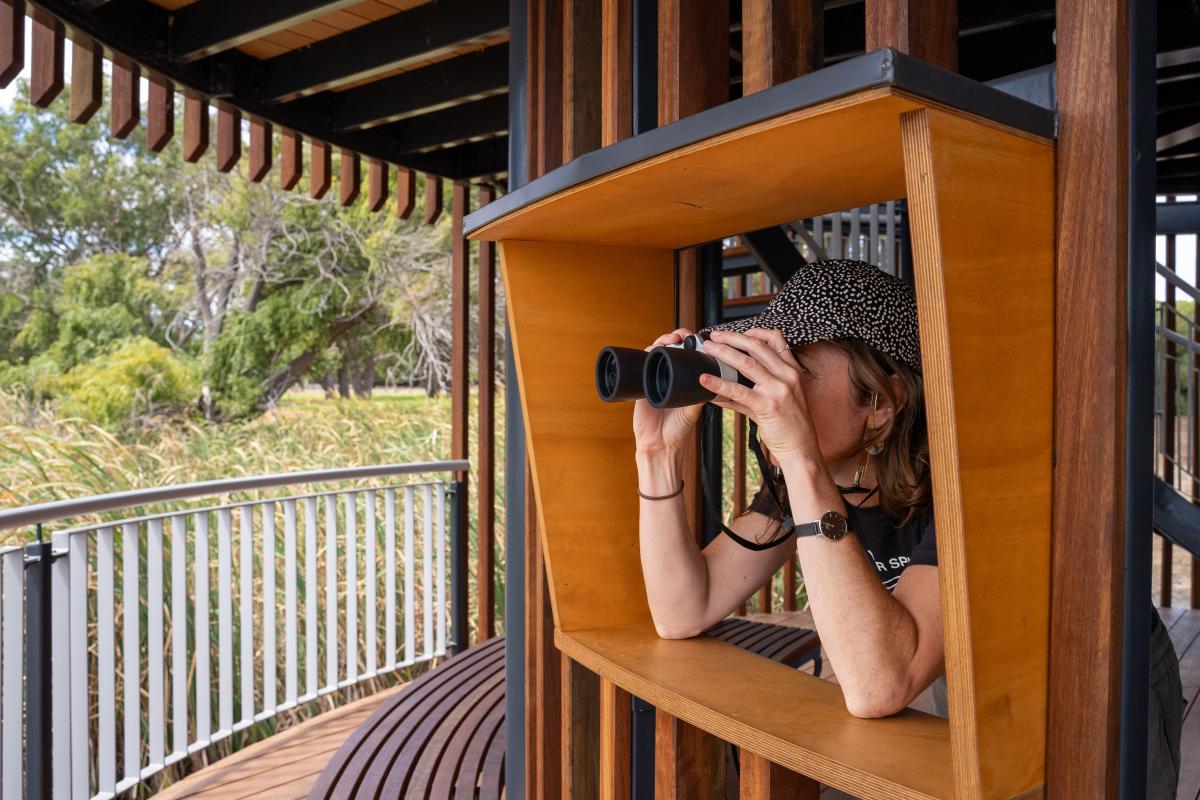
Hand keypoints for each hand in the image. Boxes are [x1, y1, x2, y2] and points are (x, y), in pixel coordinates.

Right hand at [632, 328, 704, 454]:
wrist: (659, 445)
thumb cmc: (678, 431)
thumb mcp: (693, 411)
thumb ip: (699, 396)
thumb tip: (709, 379)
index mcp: (686, 381)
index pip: (688, 355)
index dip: (690, 343)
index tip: (693, 337)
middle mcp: (671, 377)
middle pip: (672, 349)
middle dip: (676, 337)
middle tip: (680, 335)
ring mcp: (656, 379)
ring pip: (658, 353)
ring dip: (662, 341)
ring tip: (667, 340)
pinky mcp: (642, 385)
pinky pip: (643, 365)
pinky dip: (646, 354)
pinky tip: (650, 349)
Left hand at [697, 328, 822, 464]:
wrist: (801, 448)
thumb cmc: (790, 425)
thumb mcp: (782, 397)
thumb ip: (760, 386)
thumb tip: (731, 380)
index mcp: (792, 370)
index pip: (775, 339)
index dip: (754, 332)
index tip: (736, 333)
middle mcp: (787, 376)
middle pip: (757, 346)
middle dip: (732, 337)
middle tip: (713, 336)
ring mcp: (778, 390)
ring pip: (746, 363)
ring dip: (723, 353)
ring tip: (708, 350)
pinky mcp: (767, 406)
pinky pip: (738, 391)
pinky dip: (719, 384)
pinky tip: (705, 381)